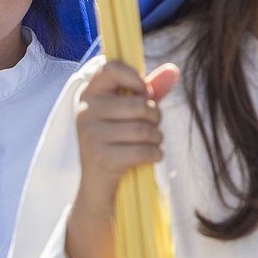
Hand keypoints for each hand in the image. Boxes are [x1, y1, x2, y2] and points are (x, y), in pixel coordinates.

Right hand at [66, 60, 178, 257]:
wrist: (97, 191)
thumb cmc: (117, 144)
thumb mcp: (130, 115)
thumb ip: (150, 90)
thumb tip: (173, 69)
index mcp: (89, 94)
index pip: (110, 66)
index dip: (135, 78)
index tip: (143, 93)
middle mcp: (84, 111)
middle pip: (139, 104)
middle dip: (155, 119)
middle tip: (150, 130)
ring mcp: (90, 135)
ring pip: (144, 129)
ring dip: (156, 139)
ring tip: (148, 145)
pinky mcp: (101, 158)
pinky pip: (144, 150)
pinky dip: (154, 155)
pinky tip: (147, 158)